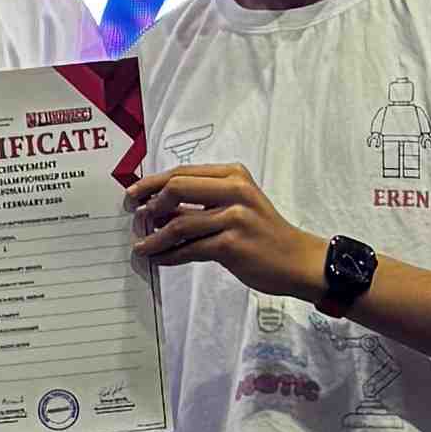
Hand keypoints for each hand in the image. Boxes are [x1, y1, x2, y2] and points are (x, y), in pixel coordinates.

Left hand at [125, 159, 325, 301]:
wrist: (297, 259)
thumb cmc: (263, 232)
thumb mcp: (238, 204)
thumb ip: (204, 200)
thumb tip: (158, 208)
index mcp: (232, 174)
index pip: (182, 172)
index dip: (151, 183)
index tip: (133, 195)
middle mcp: (234, 190)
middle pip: (176, 188)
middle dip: (149, 204)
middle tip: (135, 218)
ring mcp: (235, 216)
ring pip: (179, 223)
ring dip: (154, 237)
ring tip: (142, 246)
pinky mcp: (232, 244)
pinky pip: (189, 249)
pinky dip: (169, 255)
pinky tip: (159, 259)